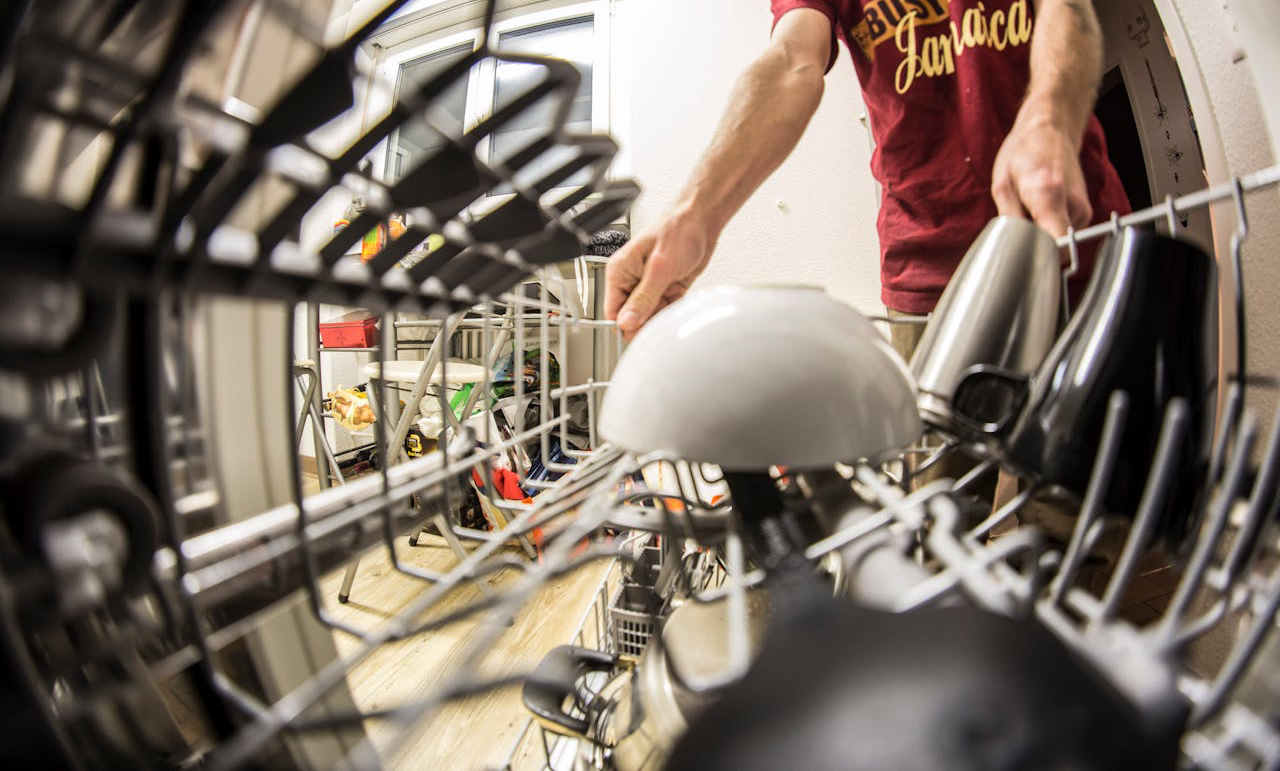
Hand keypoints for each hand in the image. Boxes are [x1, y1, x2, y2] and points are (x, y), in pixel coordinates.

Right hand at [605, 207, 715, 338]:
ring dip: (661, 317)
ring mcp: (649, 286)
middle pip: (631, 318)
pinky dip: (672, 312)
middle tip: (660, 319)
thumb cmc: (678, 230)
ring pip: (649, 317)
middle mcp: (632, 281)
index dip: (625, 325)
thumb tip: (627, 321)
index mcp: (620, 272)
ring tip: (672, 305)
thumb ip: (643, 297)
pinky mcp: (666, 290)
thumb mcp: (660, 267)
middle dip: (645, 322)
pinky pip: (665, 311)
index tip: (640, 332)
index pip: (612, 311)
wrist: (701, 220)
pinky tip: (678, 303)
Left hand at [990, 113, 1090, 242]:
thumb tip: (1012, 249)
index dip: (1038, 257)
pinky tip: (1039, 210)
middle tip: (1017, 226)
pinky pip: (1063, 233)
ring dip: (1040, 235)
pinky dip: (1049, 228)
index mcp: (1048, 194)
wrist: (1051, 131)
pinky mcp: (1085, 213)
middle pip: (1055, 248)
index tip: (1023, 255)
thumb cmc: (1024, 152)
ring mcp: (1082, 210)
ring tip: (1029, 211)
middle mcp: (1073, 205)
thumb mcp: (1002, 185)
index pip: (1057, 245)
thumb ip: (1009, 220)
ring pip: (1059, 242)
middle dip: (1033, 246)